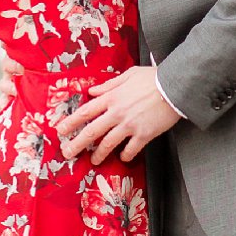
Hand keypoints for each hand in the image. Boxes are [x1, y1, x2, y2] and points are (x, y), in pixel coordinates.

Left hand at [57, 66, 180, 164]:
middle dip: (76, 144)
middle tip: (67, 153)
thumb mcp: (129, 75)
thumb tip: (92, 91)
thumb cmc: (153, 78)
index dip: (70, 122)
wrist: (175, 87)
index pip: (85, 112)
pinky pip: (131, 149)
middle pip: (91, 131)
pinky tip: (123, 158)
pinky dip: (125, 155)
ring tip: (94, 160)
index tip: (60, 130)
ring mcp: (130, 125)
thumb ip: (109, 84)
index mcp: (112, 97)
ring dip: (99, 154)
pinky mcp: (144, 134)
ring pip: (108, 144)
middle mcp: (117, 113)